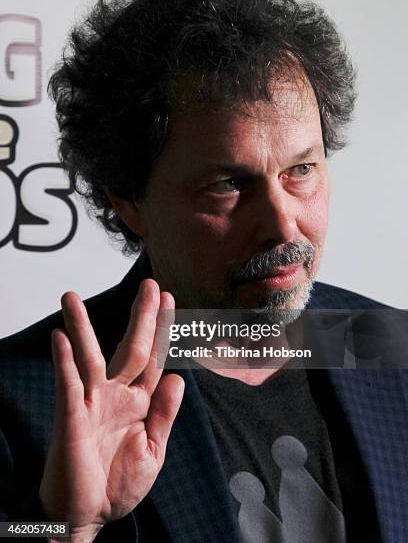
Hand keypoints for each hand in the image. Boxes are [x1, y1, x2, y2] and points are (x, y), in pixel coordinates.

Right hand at [39, 279, 183, 541]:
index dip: (161, 329)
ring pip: (89, 357)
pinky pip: (68, 385)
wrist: (89, 517)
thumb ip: (164, 413)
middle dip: (140, 316)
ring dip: (81, 326)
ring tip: (71, 297)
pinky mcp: (72, 418)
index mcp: (139, 402)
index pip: (153, 357)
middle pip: (130, 347)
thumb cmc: (118, 483)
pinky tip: (61, 339)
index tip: (168, 299)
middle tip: (149, 284)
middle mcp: (115, 395)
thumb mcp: (153, 450)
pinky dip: (64, 362)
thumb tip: (176, 377)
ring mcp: (92, 403)